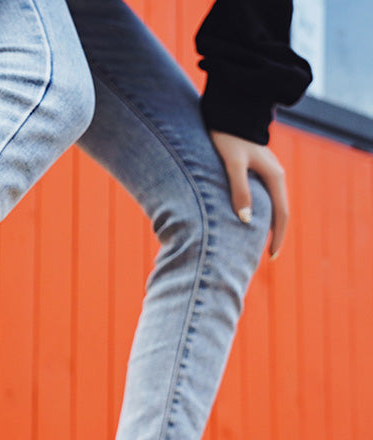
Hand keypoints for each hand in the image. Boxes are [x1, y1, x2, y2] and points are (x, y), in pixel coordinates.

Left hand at [209, 131, 287, 258]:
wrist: (228, 111)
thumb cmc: (227, 137)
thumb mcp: (232, 164)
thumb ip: (239, 190)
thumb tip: (248, 221)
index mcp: (274, 176)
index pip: (281, 214)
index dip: (277, 237)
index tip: (270, 257)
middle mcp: (274, 175)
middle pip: (279, 211)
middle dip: (274, 234)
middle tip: (266, 256)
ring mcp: (266, 171)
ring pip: (271, 204)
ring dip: (266, 224)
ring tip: (256, 244)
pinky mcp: (255, 169)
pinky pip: (262, 196)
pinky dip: (259, 212)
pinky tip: (247, 220)